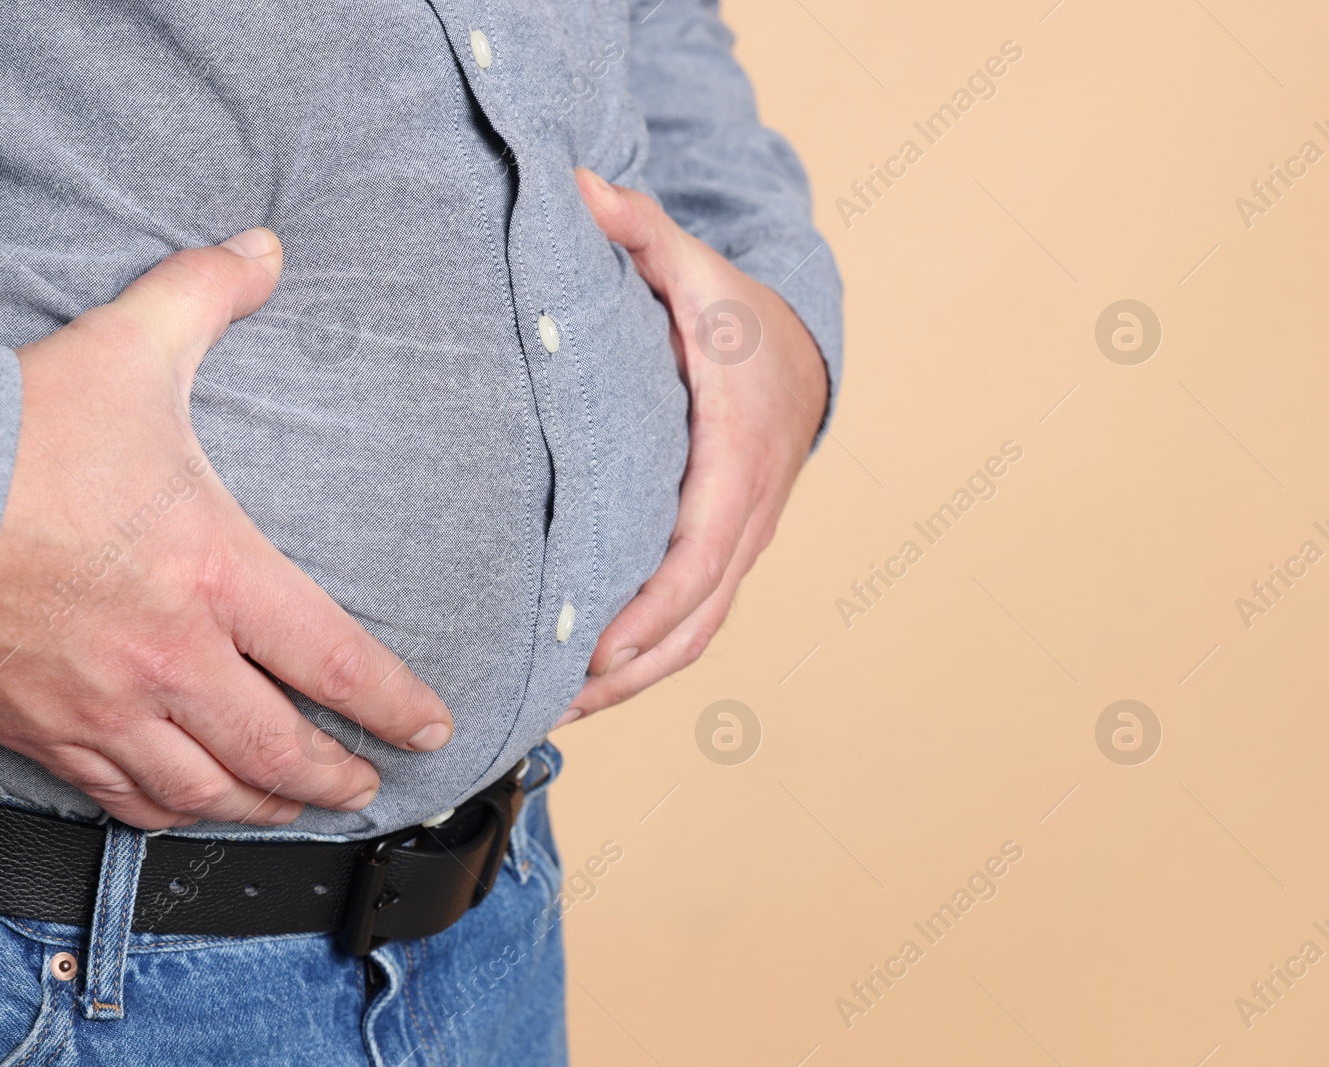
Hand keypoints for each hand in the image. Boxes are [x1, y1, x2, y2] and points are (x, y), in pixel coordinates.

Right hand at [0, 229, 452, 829]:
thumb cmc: (12, 434)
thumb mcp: (129, 347)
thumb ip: (205, 293)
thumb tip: (264, 247)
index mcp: (215, 573)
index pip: (334, 660)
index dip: (392, 702)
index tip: (428, 726)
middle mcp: (171, 658)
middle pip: (277, 750)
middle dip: (335, 776)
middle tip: (368, 783)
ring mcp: (105, 707)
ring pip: (205, 791)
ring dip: (263, 808)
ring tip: (296, 808)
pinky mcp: (42, 732)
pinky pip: (120, 799)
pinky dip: (167, 813)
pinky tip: (186, 809)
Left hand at [558, 169, 829, 724]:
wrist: (800, 355)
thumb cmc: (738, 319)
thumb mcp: (694, 268)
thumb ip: (639, 230)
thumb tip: (577, 187)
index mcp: (739, 454)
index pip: (701, 550)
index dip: (655, 608)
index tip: (599, 653)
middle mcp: (747, 513)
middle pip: (696, 616)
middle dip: (629, 670)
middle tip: (553, 707)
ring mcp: (741, 544)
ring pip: (696, 635)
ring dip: (632, 683)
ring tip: (556, 716)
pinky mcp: (725, 557)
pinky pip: (693, 625)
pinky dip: (647, 663)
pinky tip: (588, 687)